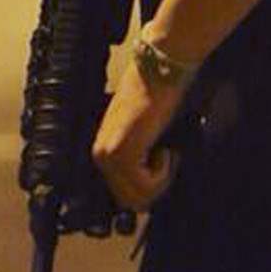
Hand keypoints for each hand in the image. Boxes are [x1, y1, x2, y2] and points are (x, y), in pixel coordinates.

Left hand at [92, 58, 184, 211]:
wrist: (161, 70)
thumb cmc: (160, 94)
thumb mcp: (145, 129)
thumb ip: (142, 153)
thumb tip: (154, 177)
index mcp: (104, 150)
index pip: (122, 193)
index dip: (149, 187)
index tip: (165, 167)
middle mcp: (100, 156)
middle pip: (129, 201)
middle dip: (157, 187)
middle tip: (170, 160)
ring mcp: (109, 156)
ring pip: (138, 197)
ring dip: (161, 180)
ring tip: (168, 152)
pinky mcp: (123, 154)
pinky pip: (147, 184)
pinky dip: (164, 172)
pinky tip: (166, 149)